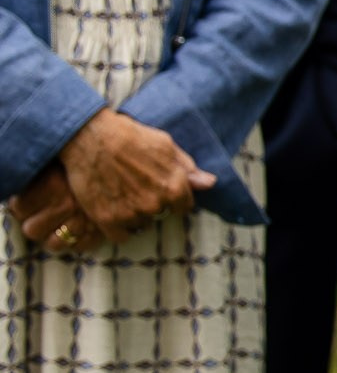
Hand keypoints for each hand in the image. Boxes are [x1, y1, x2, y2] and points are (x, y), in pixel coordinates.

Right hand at [14, 112, 214, 249]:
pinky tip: (112, 208)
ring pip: (141, 224)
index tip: (161, 190)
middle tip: (136, 185)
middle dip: (153, 203)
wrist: (90, 138)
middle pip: (160, 214)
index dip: (174, 198)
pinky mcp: (108, 220)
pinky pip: (122, 236)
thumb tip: (210, 183)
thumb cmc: (130, 136)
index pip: (183, 206)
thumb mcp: (165, 145)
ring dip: (135, 214)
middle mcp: (155, 204)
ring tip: (121, 192)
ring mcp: (131, 214)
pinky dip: (118, 227)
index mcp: (174, 188)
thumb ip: (188, 168)